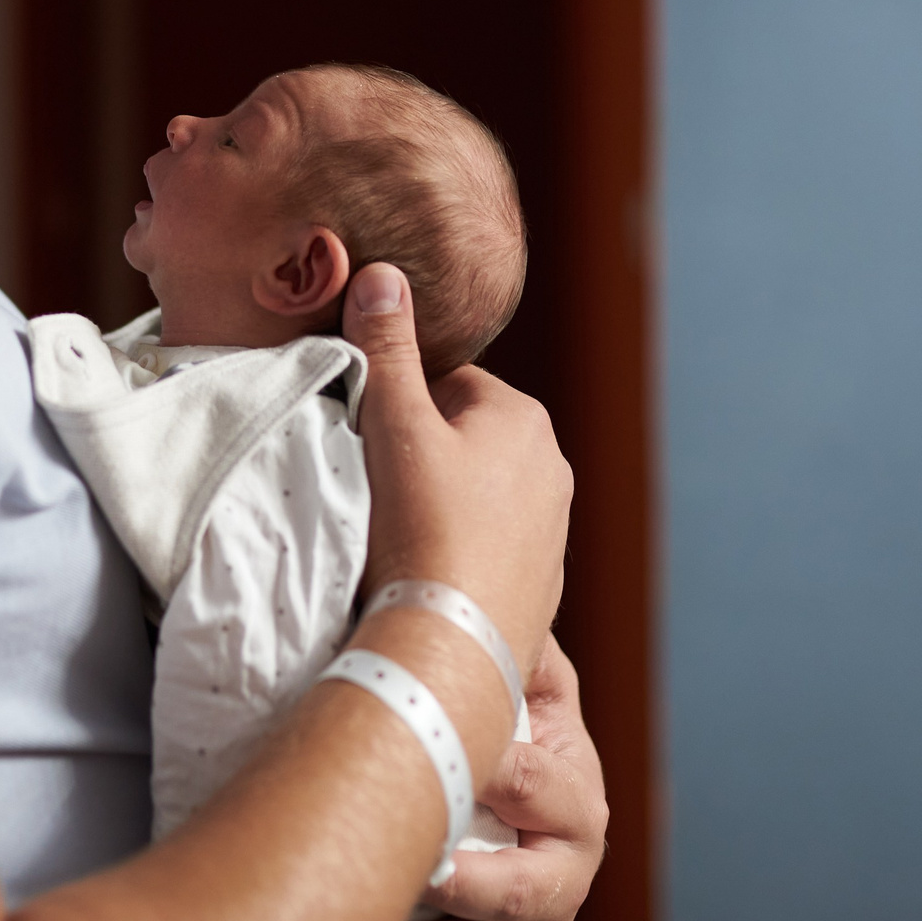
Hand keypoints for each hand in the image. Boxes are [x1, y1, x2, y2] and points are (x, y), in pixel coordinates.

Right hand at [342, 262, 571, 676]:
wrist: (449, 645)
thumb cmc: (419, 527)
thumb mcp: (393, 423)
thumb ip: (386, 346)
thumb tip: (383, 274)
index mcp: (523, 418)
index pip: (448, 382)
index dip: (398, 405)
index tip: (368, 441)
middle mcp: (553, 470)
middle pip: (465, 439)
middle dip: (422, 456)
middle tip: (376, 490)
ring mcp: (553, 534)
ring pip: (479, 496)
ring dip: (441, 506)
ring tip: (396, 537)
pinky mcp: (542, 589)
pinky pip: (490, 551)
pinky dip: (459, 555)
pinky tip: (424, 573)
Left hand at [376, 635, 609, 920]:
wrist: (496, 754)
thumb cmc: (499, 701)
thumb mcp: (519, 664)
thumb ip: (511, 646)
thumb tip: (478, 622)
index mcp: (576, 790)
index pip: (539, 785)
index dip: (496, 777)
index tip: (446, 767)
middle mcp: (569, 864)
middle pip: (533, 892)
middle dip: (478, 889)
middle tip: (426, 875)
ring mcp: (535, 918)